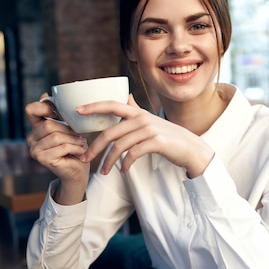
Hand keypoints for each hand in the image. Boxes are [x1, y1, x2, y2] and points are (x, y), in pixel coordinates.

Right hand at [25, 94, 90, 203]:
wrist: (78, 172)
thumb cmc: (75, 148)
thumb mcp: (68, 127)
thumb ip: (58, 114)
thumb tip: (44, 94)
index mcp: (36, 128)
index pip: (31, 110)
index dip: (44, 107)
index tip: (59, 113)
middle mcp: (31, 138)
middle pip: (49, 124)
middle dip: (68, 129)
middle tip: (79, 136)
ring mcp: (35, 150)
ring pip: (57, 136)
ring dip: (74, 140)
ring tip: (81, 144)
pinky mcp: (43, 159)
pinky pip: (62, 146)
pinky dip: (75, 148)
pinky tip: (80, 152)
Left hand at [79, 95, 213, 176]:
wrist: (192, 149)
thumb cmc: (169, 137)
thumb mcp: (152, 120)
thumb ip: (137, 110)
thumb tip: (126, 97)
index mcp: (138, 113)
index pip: (112, 105)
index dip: (94, 106)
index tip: (77, 111)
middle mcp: (142, 118)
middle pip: (110, 131)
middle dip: (95, 146)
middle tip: (85, 158)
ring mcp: (150, 130)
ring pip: (120, 145)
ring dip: (108, 161)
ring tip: (103, 172)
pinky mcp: (156, 142)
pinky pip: (133, 153)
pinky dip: (125, 164)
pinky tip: (123, 171)